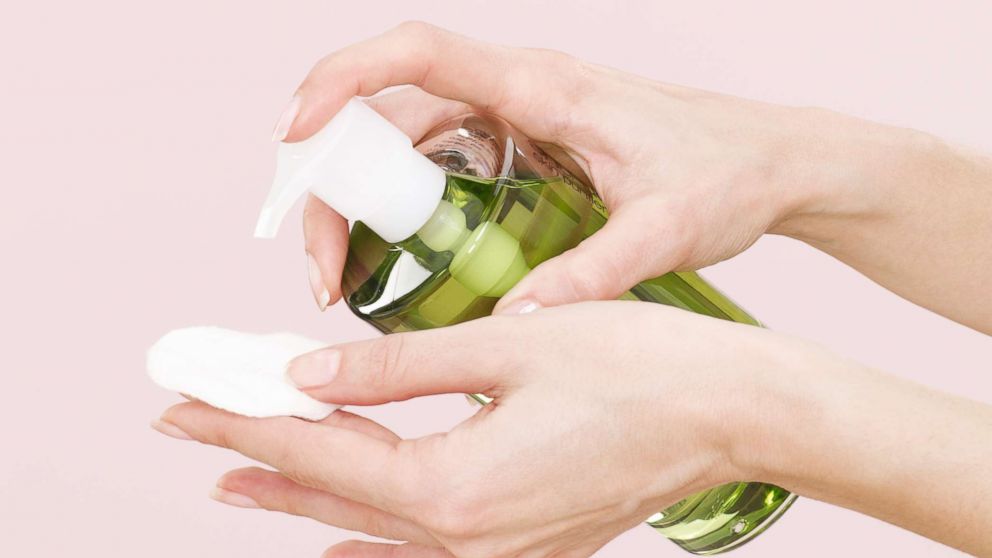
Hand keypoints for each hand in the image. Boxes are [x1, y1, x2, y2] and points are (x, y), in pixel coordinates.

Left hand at [155, 301, 817, 556]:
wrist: (731, 413)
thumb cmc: (637, 368)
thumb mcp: (508, 346)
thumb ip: (398, 369)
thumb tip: (309, 372)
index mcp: (455, 488)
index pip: (321, 452)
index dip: (247, 419)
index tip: (188, 397)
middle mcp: (469, 538)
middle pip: (335, 496)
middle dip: (257, 459)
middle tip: (189, 428)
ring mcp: (501, 550)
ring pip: (374, 527)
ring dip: (306, 496)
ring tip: (241, 478)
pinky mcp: (529, 541)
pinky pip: (423, 547)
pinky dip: (370, 532)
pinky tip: (342, 535)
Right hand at [286, 22, 838, 312]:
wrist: (772, 162)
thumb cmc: (727, 174)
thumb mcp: (665, 229)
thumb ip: (595, 273)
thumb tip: (513, 321)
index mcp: (543, 88)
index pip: (418, 55)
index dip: (341, 80)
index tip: (294, 134)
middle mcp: (518, 94)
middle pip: (389, 118)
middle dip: (336, 186)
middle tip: (325, 272)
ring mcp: (517, 121)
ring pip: (407, 147)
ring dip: (362, 205)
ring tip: (346, 280)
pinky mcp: (524, 149)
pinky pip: (440, 169)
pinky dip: (404, 210)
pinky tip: (399, 264)